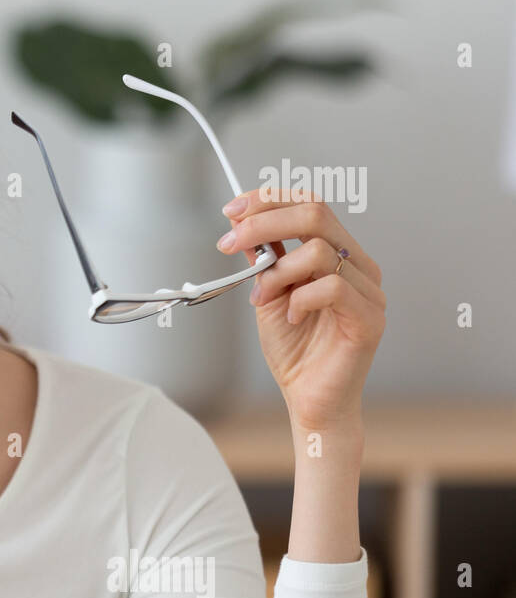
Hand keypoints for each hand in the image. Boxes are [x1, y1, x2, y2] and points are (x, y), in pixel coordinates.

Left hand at [217, 188, 385, 431]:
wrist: (308, 398)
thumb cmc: (294, 350)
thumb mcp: (267, 294)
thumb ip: (262, 258)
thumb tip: (238, 219)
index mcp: (337, 253)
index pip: (310, 204)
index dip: (270, 199)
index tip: (232, 209)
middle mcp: (358, 265)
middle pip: (316, 214)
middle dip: (264, 222)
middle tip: (229, 241)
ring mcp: (369, 290)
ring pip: (319, 250)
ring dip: (278, 272)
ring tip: (264, 297)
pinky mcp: (370, 318)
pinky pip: (332, 287)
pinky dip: (299, 299)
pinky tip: (291, 318)